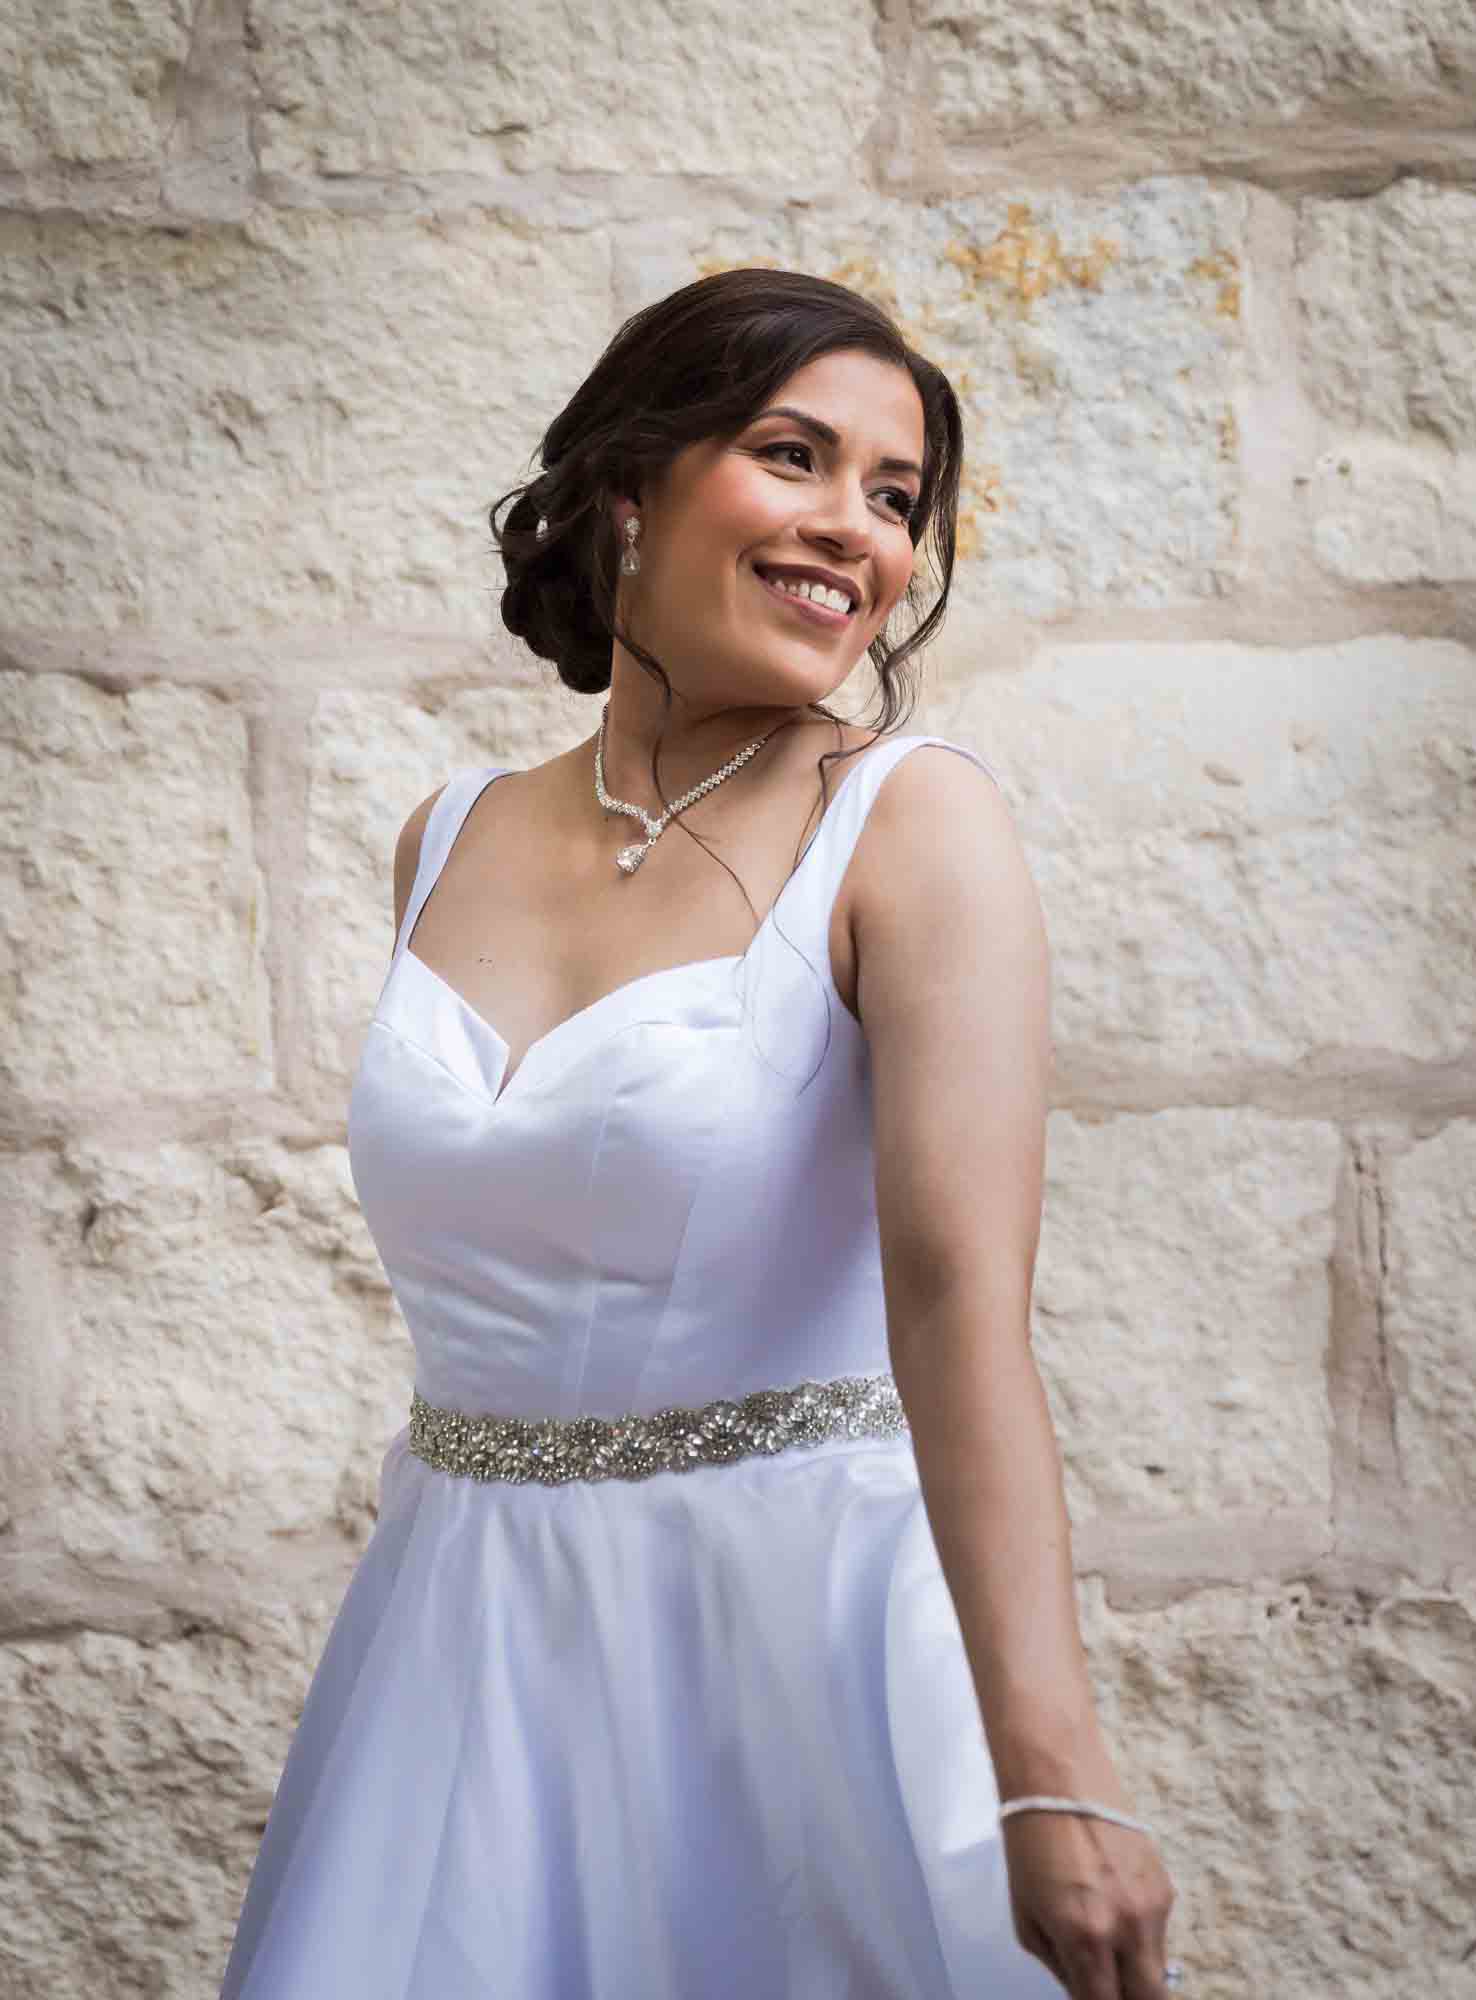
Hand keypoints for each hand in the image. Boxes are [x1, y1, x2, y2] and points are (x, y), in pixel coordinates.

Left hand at [1001, 1809, 1176, 1997]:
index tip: (1090, 1999)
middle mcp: (1128, 1927)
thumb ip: (1061, 1967)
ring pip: (1156, 1970)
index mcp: (1086, 1937)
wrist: (1060, 1780)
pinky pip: (1158, 1934)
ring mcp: (1153, 1907)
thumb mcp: (1027, 1918)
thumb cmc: (1029, 1846)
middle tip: (1107, 1988)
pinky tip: (1112, 1907)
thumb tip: (1086, 1992)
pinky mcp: (1166, 1887)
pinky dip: (1138, 1938)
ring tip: (1103, 1939)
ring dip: (1133, 1972)